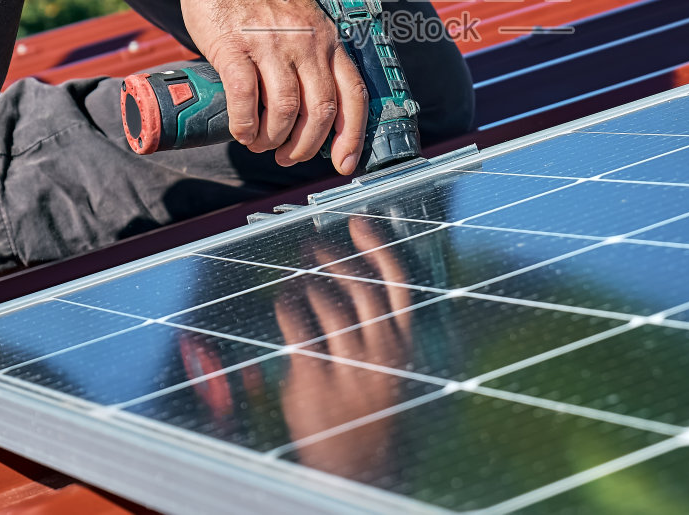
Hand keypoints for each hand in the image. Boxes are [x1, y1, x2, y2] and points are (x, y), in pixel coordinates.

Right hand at [178, 0, 367, 172]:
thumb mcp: (303, 19)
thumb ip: (309, 55)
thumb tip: (304, 106)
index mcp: (327, 39)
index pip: (353, 96)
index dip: (352, 137)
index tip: (343, 164)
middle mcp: (307, 44)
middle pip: (321, 112)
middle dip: (304, 146)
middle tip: (285, 155)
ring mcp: (272, 44)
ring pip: (285, 111)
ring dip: (271, 139)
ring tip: (258, 142)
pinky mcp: (235, 45)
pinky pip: (246, 99)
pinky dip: (244, 125)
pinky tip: (240, 131)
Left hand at [274, 218, 413, 477]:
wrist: (356, 466)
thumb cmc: (369, 407)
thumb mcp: (389, 366)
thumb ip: (379, 326)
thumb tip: (352, 272)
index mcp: (404, 345)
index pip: (397, 283)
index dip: (377, 246)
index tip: (357, 222)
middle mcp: (382, 354)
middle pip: (359, 286)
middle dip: (333, 256)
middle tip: (312, 243)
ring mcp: (349, 369)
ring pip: (327, 303)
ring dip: (308, 280)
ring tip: (297, 275)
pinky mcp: (315, 382)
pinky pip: (297, 329)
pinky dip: (288, 305)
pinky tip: (284, 299)